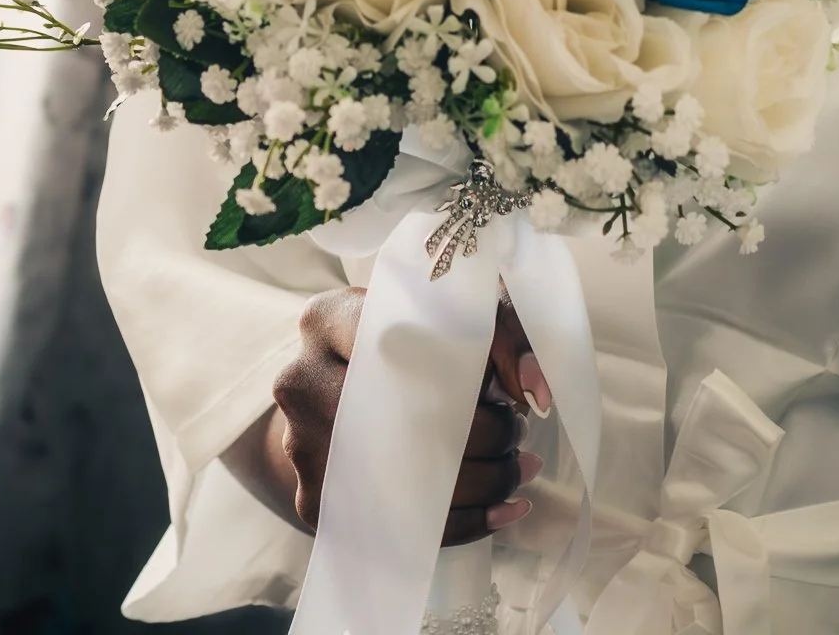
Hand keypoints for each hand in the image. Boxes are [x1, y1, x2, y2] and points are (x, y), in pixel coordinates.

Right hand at [257, 286, 547, 542]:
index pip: (411, 339)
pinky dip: (463, 522)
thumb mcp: (440, 313)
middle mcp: (302, 380)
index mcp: (329, 320)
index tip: (510, 393)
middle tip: (518, 435)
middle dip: (488, 437)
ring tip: (516, 472)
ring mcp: (304, 445)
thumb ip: (498, 331)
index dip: (478, 374)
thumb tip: (537, 390)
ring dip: (484, 484)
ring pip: (410, 481)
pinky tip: (501, 510)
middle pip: (413, 419)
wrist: (320, 397)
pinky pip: (399, 525)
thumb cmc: (394, 346)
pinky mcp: (315, 500)